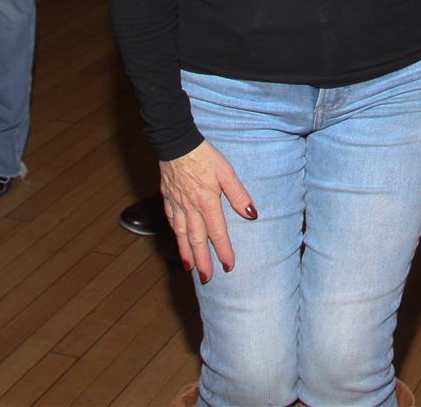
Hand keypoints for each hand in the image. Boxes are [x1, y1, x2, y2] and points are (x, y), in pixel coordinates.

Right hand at [159, 140, 256, 282]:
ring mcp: (177, 204)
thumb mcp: (226, 172)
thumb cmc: (203, 155)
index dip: (223, 251)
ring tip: (189, 268)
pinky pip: (171, 220)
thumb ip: (239, 194)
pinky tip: (177, 239)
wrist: (175, 142)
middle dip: (202, 260)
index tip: (229, 266)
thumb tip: (252, 214)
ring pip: (181, 234)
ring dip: (186, 252)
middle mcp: (190, 207)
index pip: (217, 233)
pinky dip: (175, 234)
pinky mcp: (167, 197)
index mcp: (206, 202)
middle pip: (196, 239)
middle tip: (206, 278)